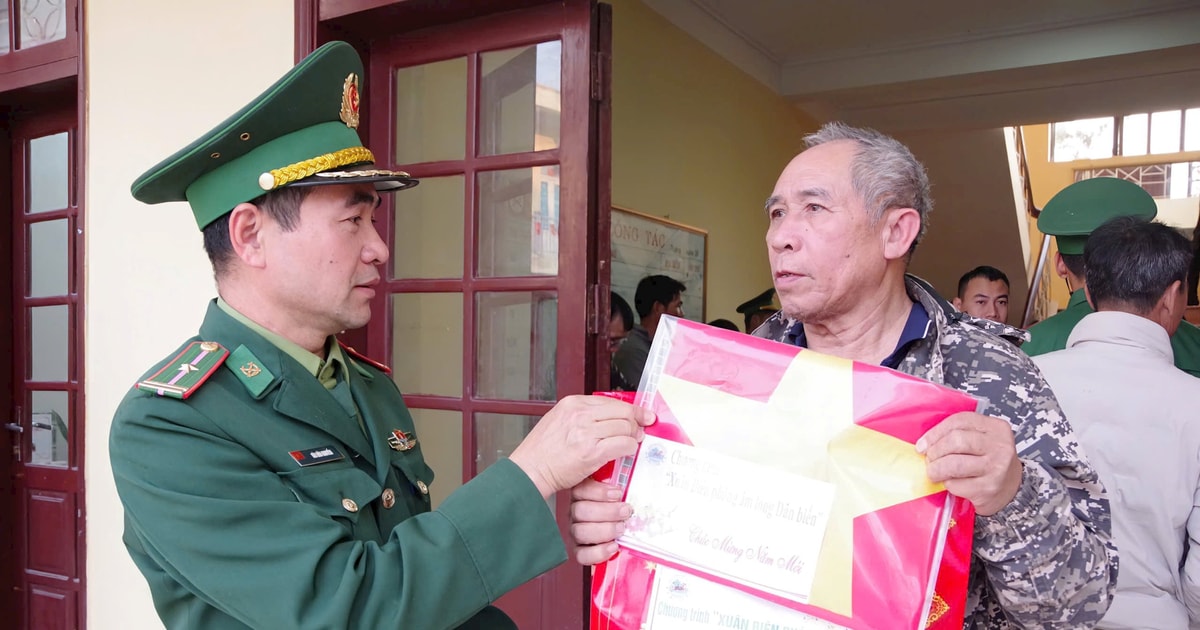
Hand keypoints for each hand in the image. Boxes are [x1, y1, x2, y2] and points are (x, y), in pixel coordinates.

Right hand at [509, 395, 653, 498]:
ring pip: (625, 428)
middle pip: (622, 412)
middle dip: (636, 422)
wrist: (530, 470)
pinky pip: (622, 445)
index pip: (611, 401)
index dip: (632, 409)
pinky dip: (629, 448)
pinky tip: (626, 451)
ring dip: (633, 436)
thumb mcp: (559, 421)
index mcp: (572, 404)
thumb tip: (608, 417)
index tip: (642, 414)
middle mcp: (580, 415)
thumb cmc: (542, 451)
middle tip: (640, 431)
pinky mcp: (591, 452)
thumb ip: (582, 416)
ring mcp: (586, 433)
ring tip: (632, 443)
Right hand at [569, 478, 631, 564]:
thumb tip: (632, 457)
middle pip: (580, 511)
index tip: (618, 493)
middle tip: (625, 511)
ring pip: (579, 532)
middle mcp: (576, 512)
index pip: (579, 490)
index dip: (598, 492)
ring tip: (621, 528)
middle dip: (607, 512)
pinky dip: (597, 552)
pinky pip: (581, 555)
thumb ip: (620, 481)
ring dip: (604, 530)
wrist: (625, 524)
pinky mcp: (580, 549)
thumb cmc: (621, 504)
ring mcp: (576, 531)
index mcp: (583, 494)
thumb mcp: (620, 489)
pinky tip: (613, 546)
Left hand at [917, 411, 1023, 515]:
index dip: (935, 432)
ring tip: (934, 472)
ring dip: (936, 469)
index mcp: (996, 428)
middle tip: (929, 459)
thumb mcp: (982, 440)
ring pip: (954, 464)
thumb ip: (959, 435)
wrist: (1012, 488)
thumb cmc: (989, 461)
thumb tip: (924, 444)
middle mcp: (999, 446)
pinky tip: (951, 483)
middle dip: (935, 451)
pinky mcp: (988, 488)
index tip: (922, 444)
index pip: (959, 421)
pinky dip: (947, 484)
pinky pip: (957, 484)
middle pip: (956, 440)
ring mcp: (995, 468)